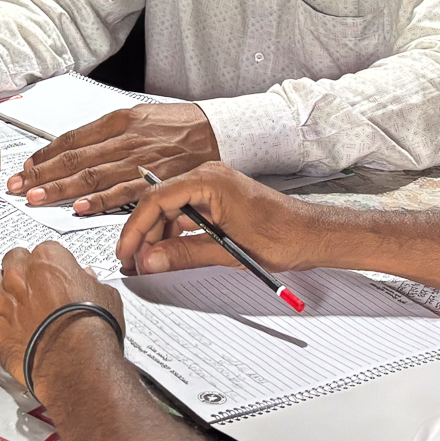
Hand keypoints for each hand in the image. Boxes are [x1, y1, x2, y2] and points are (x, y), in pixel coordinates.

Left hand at [0, 240, 125, 393]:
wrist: (76, 363)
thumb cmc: (94, 330)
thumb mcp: (105, 296)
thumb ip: (90, 282)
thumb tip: (86, 278)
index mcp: (48, 259)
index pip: (44, 251)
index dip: (49, 266)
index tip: (54, 278)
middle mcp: (20, 274)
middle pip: (12, 260)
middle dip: (21, 272)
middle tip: (32, 288)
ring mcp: (2, 300)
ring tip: (10, 302)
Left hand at [9, 102, 220, 214]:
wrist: (215, 130)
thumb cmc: (176, 125)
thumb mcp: (139, 116)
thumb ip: (108, 133)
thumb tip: (76, 149)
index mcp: (118, 121)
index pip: (72, 140)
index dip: (45, 155)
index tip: (25, 168)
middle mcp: (123, 139)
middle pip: (74, 159)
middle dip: (41, 174)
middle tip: (17, 187)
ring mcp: (138, 160)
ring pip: (92, 176)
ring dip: (61, 189)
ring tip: (36, 199)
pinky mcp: (155, 180)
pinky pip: (123, 193)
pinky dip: (100, 201)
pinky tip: (80, 208)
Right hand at [115, 161, 326, 277]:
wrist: (313, 234)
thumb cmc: (283, 236)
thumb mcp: (228, 251)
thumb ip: (184, 254)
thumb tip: (150, 261)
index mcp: (209, 180)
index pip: (156, 199)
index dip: (136, 228)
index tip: (126, 252)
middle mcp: (208, 177)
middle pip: (160, 203)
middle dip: (144, 234)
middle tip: (134, 263)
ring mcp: (213, 187)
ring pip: (171, 209)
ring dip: (158, 236)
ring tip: (149, 262)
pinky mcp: (218, 199)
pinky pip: (187, 213)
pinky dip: (175, 233)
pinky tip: (169, 252)